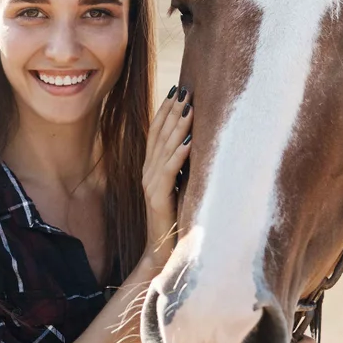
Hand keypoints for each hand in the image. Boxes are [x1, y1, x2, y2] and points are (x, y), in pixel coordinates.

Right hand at [142, 86, 192, 262]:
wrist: (162, 252)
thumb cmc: (175, 220)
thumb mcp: (179, 187)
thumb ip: (181, 167)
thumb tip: (196, 144)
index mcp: (150, 168)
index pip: (156, 132)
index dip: (165, 110)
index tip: (177, 90)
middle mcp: (147, 173)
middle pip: (159, 135)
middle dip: (173, 111)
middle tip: (186, 90)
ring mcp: (150, 185)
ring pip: (164, 149)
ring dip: (177, 127)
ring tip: (189, 107)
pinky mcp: (158, 199)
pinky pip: (169, 172)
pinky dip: (179, 155)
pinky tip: (188, 141)